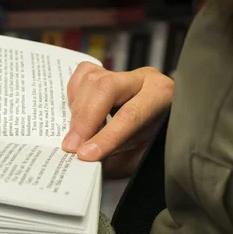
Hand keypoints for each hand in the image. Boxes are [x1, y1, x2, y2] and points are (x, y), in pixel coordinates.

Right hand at [63, 62, 173, 178]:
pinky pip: (81, 75)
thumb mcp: (141, 157)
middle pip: (106, 88)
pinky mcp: (103, 71)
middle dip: (85, 120)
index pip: (131, 114)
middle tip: (71, 147)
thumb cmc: (151, 142)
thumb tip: (87, 162)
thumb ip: (117, 160)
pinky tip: (77, 115)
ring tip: (76, 136)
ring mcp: (120, 72)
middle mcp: (142, 78)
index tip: (85, 154)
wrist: (155, 126)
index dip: (106, 136)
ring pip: (91, 80)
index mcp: (161, 95)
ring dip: (77, 111)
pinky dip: (74, 96)